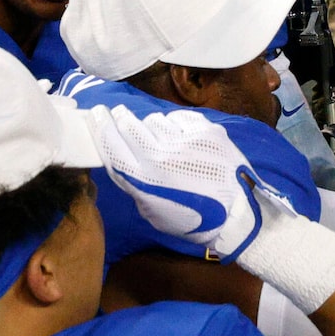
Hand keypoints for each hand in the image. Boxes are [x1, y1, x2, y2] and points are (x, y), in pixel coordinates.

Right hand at [88, 102, 264, 260]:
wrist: (237, 217)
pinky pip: (179, 118)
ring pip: (154, 120)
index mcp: (143, 178)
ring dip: (153, 127)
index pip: (110, 141)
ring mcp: (185, 140)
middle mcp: (160, 154)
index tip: (97, 114)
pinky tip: (183, 139)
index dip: (100, 125)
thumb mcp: (152, 212)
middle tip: (121, 118)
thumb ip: (134, 183)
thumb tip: (123, 158)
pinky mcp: (207, 131)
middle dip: (121, 119)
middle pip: (129, 124)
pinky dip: (177, 126)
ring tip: (163, 141)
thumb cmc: (192, 221)